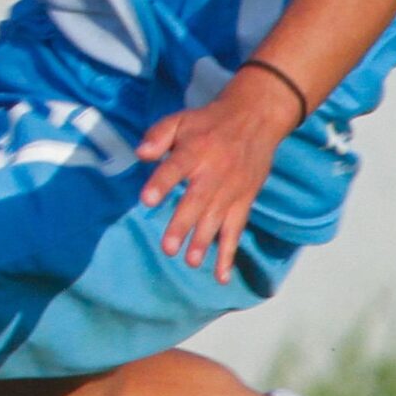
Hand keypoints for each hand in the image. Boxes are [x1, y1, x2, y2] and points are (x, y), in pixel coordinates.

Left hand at [137, 69, 302, 283]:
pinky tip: (221, 275)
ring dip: (205, 243)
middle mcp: (214, 173)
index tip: (147, 200)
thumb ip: (158, 136)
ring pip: (217, 219)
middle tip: (168, 248)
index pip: (175, 168)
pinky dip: (229, 253)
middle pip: (196, 201)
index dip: (161, 184)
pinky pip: (236, 230)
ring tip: (191, 262)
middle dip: (182, 226)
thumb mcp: (180, 120)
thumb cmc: (207, 123)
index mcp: (195, 151)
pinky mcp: (244, 201)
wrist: (255, 120)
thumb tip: (140, 153)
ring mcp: (232, 190)